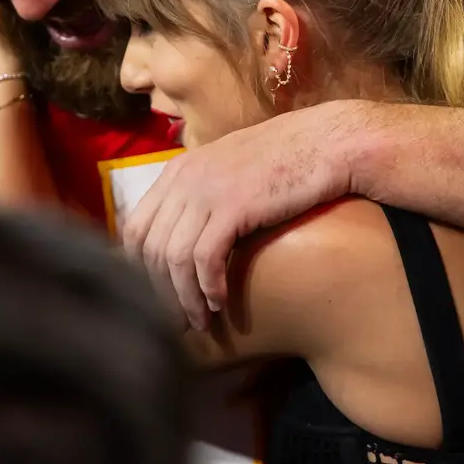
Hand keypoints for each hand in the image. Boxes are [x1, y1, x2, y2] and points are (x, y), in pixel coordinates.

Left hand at [123, 102, 358, 330]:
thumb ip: (202, 194)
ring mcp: (206, 189)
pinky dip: (208, 287)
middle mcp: (184, 177)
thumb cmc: (286, 159)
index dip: (138, 269)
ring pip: (173, 257)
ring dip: (184, 298)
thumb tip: (185, 235)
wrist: (328, 141)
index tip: (156, 298)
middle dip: (157, 290)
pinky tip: (220, 304)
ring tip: (200, 322)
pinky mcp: (234, 204)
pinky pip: (205, 258)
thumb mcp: (230, 170)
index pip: (135, 227)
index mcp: (178, 169)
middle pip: (148, 246)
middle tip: (175, 322)